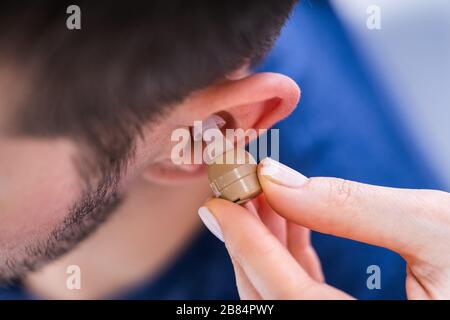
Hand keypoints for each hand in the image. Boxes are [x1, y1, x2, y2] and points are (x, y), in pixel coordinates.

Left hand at [198, 158, 449, 298]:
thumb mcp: (435, 228)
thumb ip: (352, 207)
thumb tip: (276, 180)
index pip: (288, 296)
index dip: (249, 245)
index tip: (220, 202)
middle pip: (273, 298)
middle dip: (248, 241)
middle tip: (233, 190)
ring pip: (282, 294)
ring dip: (266, 241)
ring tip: (258, 192)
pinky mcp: (347, 316)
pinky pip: (302, 290)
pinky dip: (289, 252)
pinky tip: (285, 215)